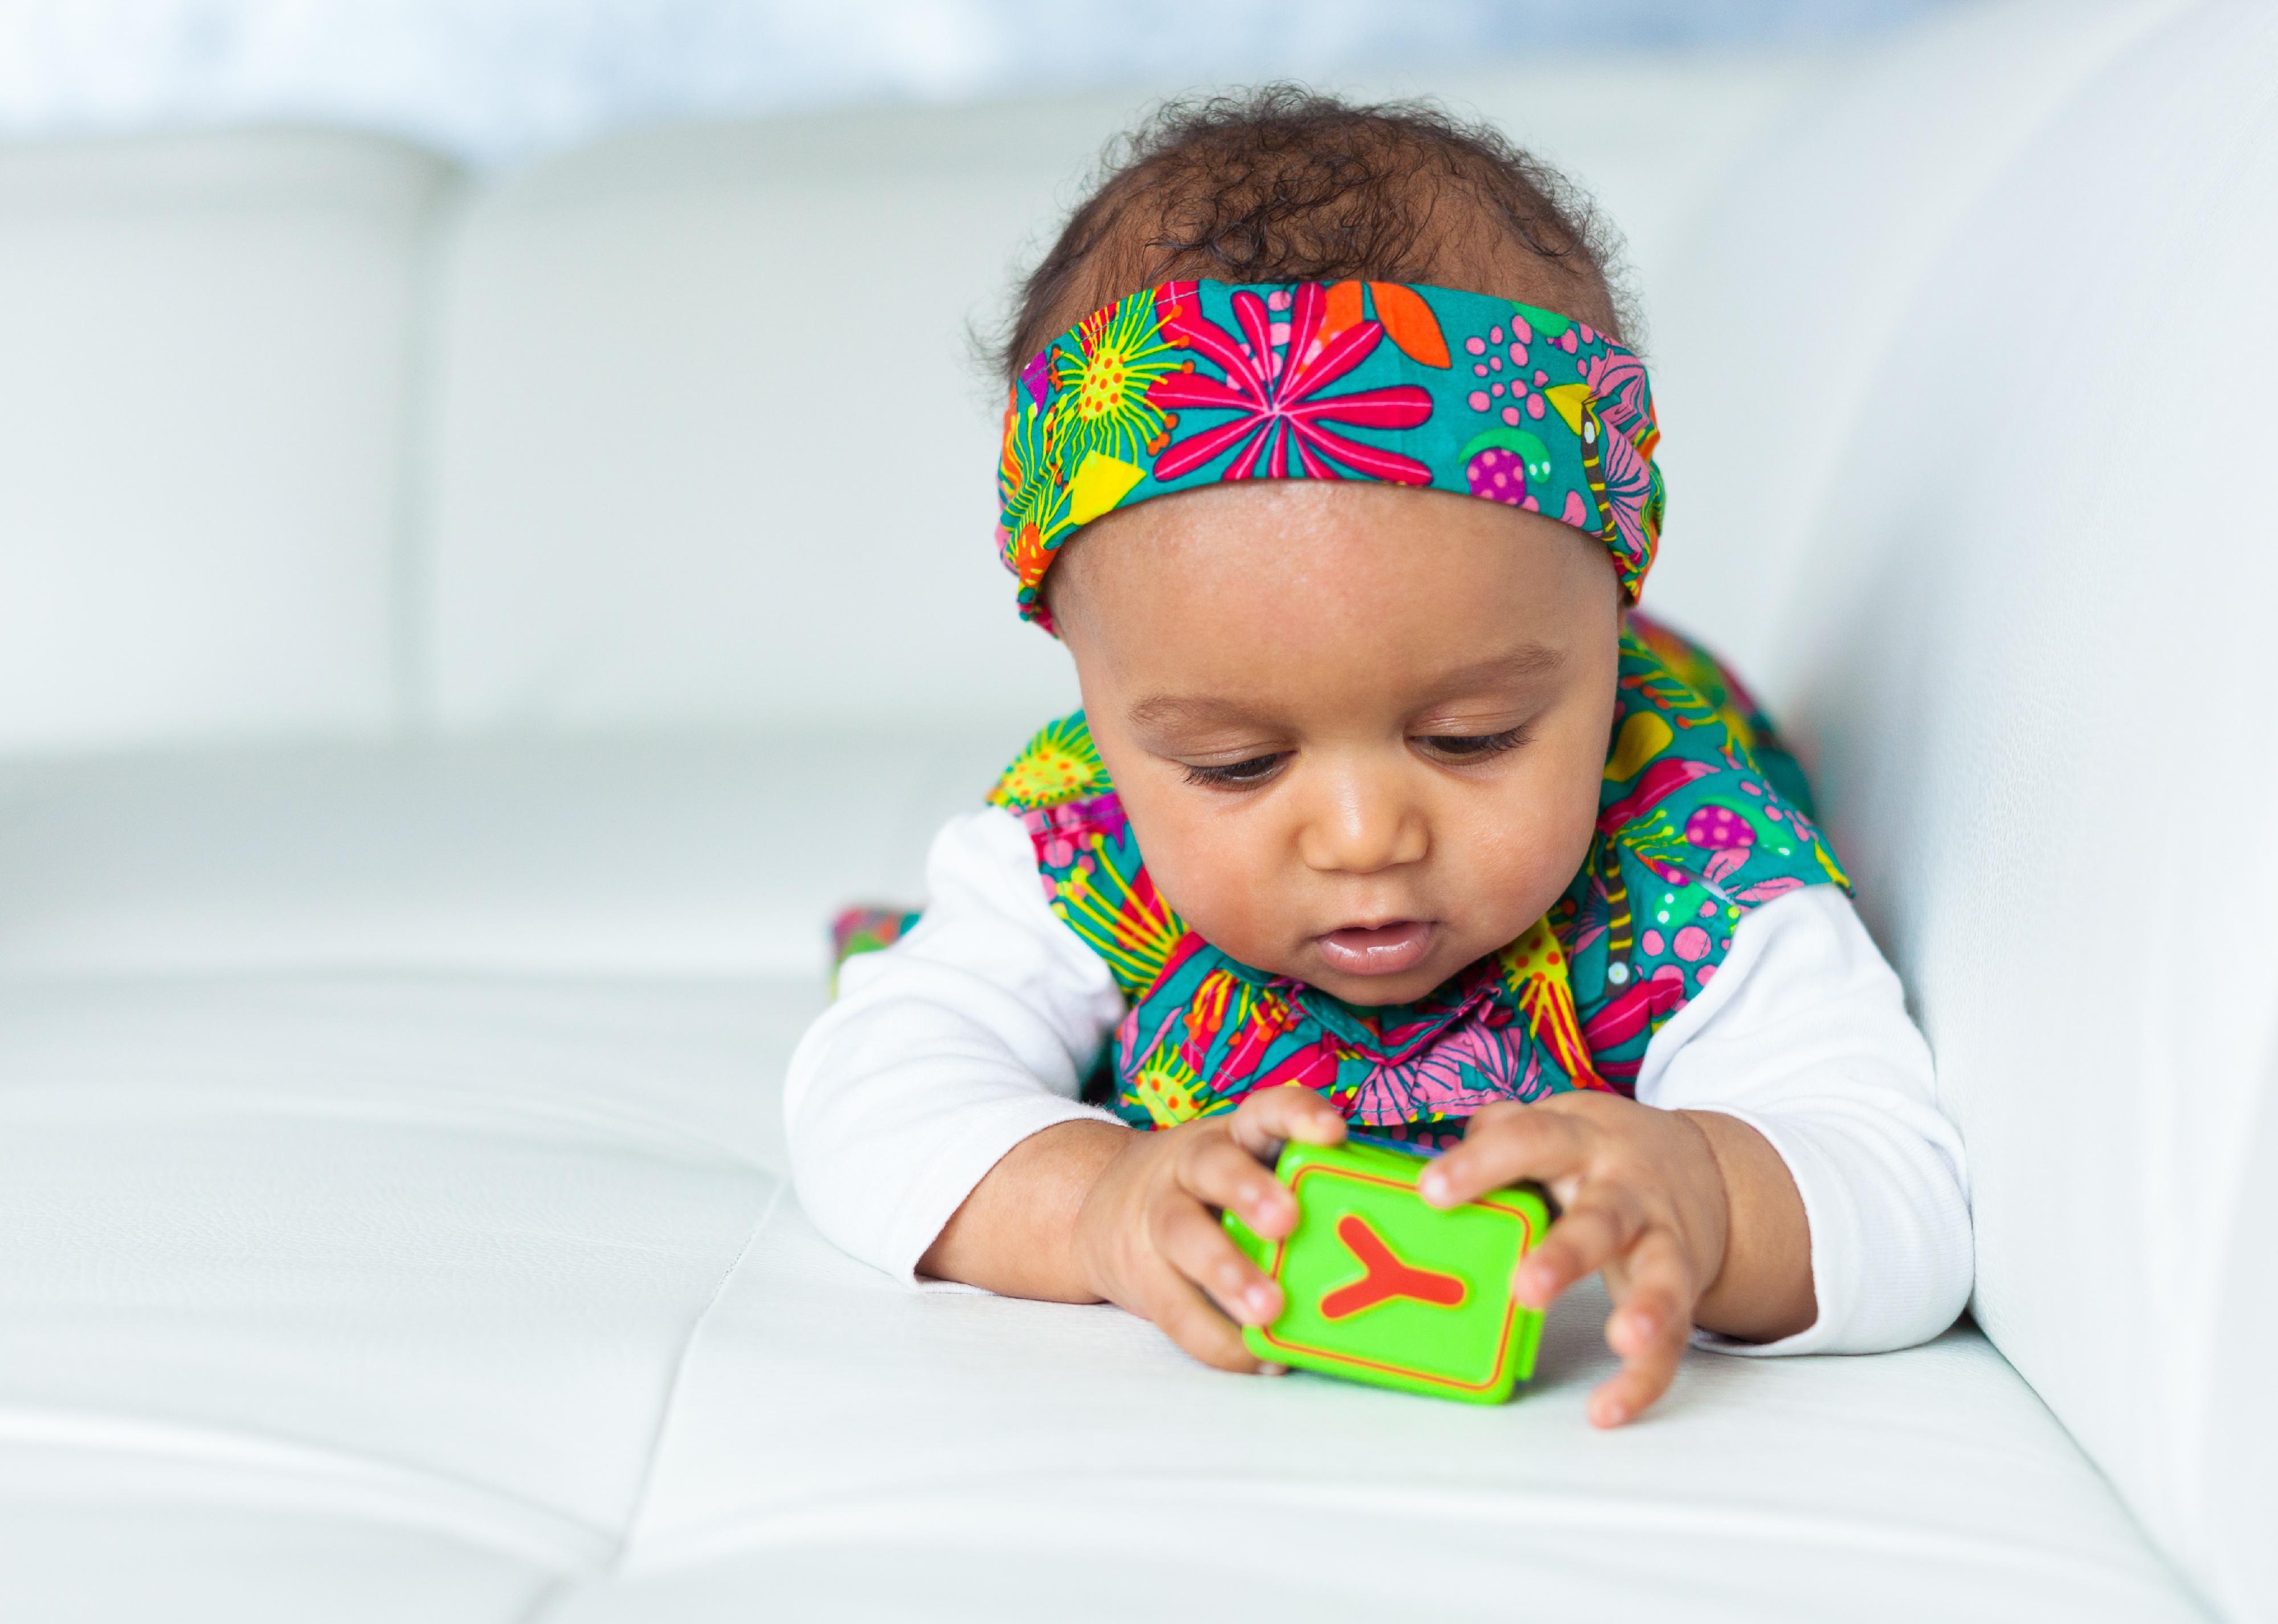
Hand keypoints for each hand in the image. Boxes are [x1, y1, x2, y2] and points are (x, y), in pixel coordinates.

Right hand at [1074, 1085, 1347, 1372]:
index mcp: (1235, 1134)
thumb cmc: (1212, 1194)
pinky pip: (1177, 1308)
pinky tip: (1260, 1357)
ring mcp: (1160, 1215)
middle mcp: (1192, 1165)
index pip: (1266, 1109)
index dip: (1299, 1115)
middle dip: (1249, 1190)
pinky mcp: (1142, 1273)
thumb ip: (1305, 1189)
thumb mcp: (1249, 1165)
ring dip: (1227, 1271)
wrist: (1100, 1208)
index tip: (1334, 1131)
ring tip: (1267, 1309)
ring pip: (1184, 1233)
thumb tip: (1391, 1241)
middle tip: (1288, 1220)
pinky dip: (1220, 1339)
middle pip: (1213, 1165)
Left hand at [1418, 1092, 1731, 1427]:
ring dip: (1645, 1308)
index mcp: (1584, 1141)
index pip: (1532, 1141)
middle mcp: (1628, 1192)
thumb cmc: (1602, 1152)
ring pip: (1660, 1276)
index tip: (1431, 1190)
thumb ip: (1502, 1135)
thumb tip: (1439, 1169)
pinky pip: (1670, 1343)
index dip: (1483, 1163)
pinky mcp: (1682, 1292)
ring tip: (1623, 1339)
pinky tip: (1606, 1410)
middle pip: (1602, 1217)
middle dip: (1568, 1253)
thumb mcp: (1558, 1123)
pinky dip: (1643, 1380)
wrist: (1706, 1172)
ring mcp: (1662, 1242)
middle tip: (1526, 1288)